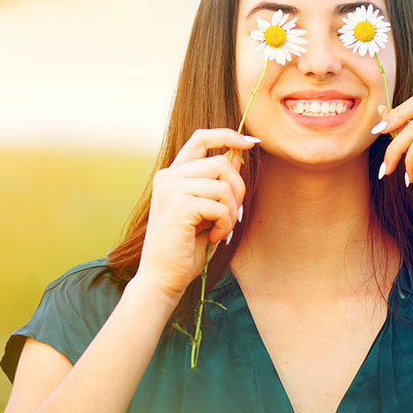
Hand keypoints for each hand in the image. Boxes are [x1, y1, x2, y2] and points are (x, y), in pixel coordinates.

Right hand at [134, 129, 257, 299]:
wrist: (161, 277)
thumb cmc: (184, 247)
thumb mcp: (205, 210)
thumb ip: (216, 182)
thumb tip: (237, 156)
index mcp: (172, 174)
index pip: (201, 138)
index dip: (228, 135)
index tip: (251, 142)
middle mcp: (168, 176)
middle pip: (221, 162)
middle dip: (238, 188)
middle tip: (232, 214)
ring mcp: (171, 189)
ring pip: (224, 185)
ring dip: (231, 211)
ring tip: (221, 229)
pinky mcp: (179, 206)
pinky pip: (220, 206)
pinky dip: (225, 224)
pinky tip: (213, 237)